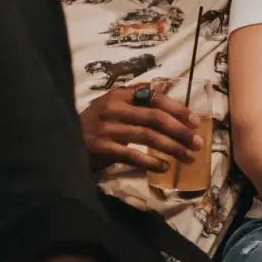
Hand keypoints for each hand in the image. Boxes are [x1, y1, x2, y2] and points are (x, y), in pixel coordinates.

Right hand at [79, 84, 202, 173]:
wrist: (62, 140)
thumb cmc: (94, 124)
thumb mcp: (112, 105)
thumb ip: (136, 99)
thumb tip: (168, 95)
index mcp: (120, 95)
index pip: (154, 97)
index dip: (177, 109)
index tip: (195, 121)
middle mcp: (114, 108)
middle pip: (155, 117)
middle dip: (180, 130)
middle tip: (198, 143)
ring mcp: (108, 128)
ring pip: (148, 136)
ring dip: (172, 147)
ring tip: (188, 157)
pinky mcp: (103, 148)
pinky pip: (133, 155)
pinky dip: (151, 162)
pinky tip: (164, 167)